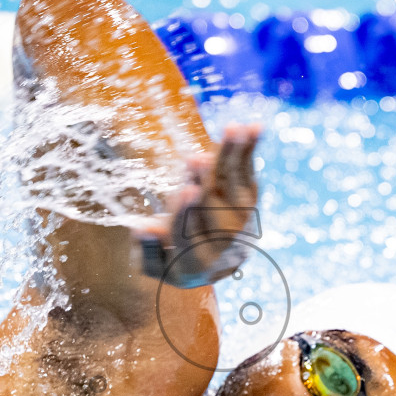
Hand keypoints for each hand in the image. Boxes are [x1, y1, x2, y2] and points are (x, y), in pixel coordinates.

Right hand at [132, 123, 261, 287]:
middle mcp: (224, 246)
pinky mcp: (250, 206)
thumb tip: (142, 229)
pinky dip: (250, 152)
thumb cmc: (171, 262)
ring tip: (233, 129)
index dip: (185, 213)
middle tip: (199, 159)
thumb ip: (147, 250)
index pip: (188, 235)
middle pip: (213, 209)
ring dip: (233, 157)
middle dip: (205, 182)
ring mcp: (241, 226)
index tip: (185, 191)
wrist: (211, 268)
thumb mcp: (152, 263)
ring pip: (235, 188)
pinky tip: (254, 127)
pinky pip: (249, 176)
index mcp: (195, 264)